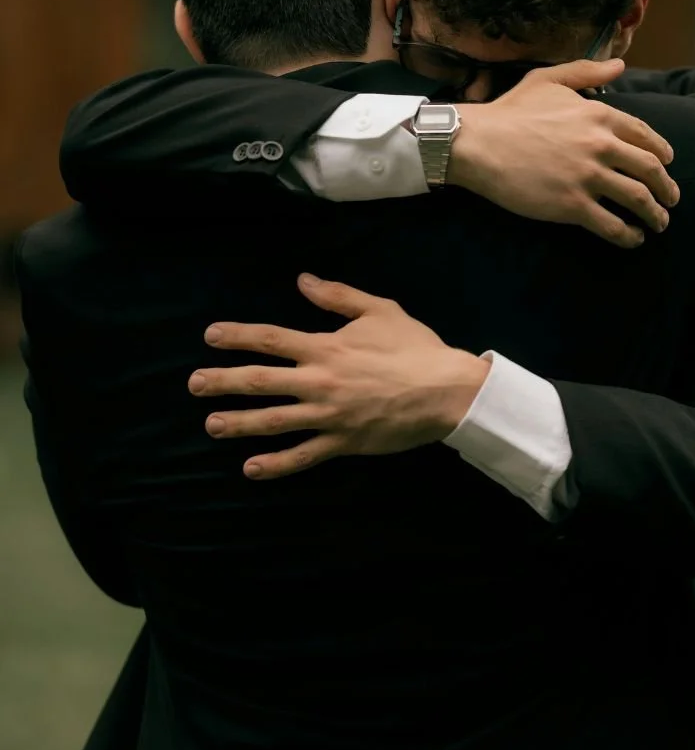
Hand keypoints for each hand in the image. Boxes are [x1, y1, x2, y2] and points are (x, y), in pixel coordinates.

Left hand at [188, 274, 489, 479]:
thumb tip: (302, 280)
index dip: (238, 337)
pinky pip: (303, 456)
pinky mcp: (342, 442)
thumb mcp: (379, 310)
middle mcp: (319, 381)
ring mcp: (328, 416)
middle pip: (261, 381)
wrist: (446, 390)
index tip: (211, 336)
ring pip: (273, 421)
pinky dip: (276, 465)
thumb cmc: (413, 348)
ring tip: (211, 425)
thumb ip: (337, 297)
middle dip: (223, 381)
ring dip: (238, 423)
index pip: (272, 339)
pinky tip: (250, 469)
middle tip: (193, 384)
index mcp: (326, 347)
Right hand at [448, 58, 678, 249]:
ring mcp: (588, 177)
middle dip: (667, 187)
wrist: (479, 143)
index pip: (644, 136)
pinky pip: (612, 225)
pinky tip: (633, 239)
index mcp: (599, 115)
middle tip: (671, 198)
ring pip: (638, 199)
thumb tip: (618, 65)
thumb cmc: (510, 111)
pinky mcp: (572, 205)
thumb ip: (586, 71)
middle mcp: (601, 145)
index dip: (662, 152)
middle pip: (650, 169)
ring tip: (659, 223)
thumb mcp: (548, 80)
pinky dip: (629, 236)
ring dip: (655, 214)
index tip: (667, 163)